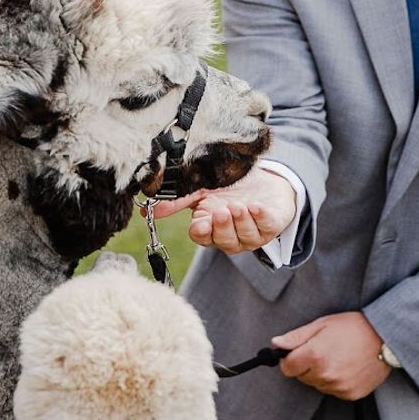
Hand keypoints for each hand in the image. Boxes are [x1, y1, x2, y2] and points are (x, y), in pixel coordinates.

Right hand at [148, 166, 296, 254]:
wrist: (263, 178)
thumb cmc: (229, 186)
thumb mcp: (201, 189)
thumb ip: (178, 200)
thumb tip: (146, 209)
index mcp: (211, 228)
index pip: (202, 237)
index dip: (202, 232)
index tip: (200, 224)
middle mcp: (230, 236)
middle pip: (224, 241)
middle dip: (223, 228)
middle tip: (222, 211)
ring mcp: (252, 234)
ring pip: (245, 238)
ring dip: (241, 221)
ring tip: (240, 205)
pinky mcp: (271, 227)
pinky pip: (267, 228)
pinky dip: (260, 217)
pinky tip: (256, 206)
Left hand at [272, 312, 390, 400]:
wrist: (385, 338)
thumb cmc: (353, 327)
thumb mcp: (322, 324)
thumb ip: (296, 337)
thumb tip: (275, 344)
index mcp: (315, 355)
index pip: (287, 367)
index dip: (290, 358)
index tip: (297, 351)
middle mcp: (325, 374)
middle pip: (301, 377)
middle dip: (306, 365)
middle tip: (322, 349)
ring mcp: (338, 387)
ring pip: (317, 384)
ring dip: (321, 373)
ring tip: (337, 356)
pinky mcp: (350, 394)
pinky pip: (333, 390)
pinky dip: (335, 381)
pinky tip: (346, 366)